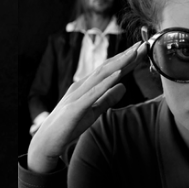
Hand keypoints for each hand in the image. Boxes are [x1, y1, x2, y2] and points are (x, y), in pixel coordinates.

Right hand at [26, 41, 142, 173]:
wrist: (45, 143)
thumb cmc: (67, 126)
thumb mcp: (93, 111)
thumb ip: (107, 98)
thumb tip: (124, 86)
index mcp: (85, 87)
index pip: (108, 69)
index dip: (125, 59)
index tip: (142, 49)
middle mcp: (80, 87)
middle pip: (106, 68)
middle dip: (125, 56)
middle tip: (143, 44)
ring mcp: (76, 96)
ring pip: (100, 76)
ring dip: (119, 63)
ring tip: (134, 54)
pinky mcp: (74, 108)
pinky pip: (93, 93)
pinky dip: (106, 83)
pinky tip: (119, 74)